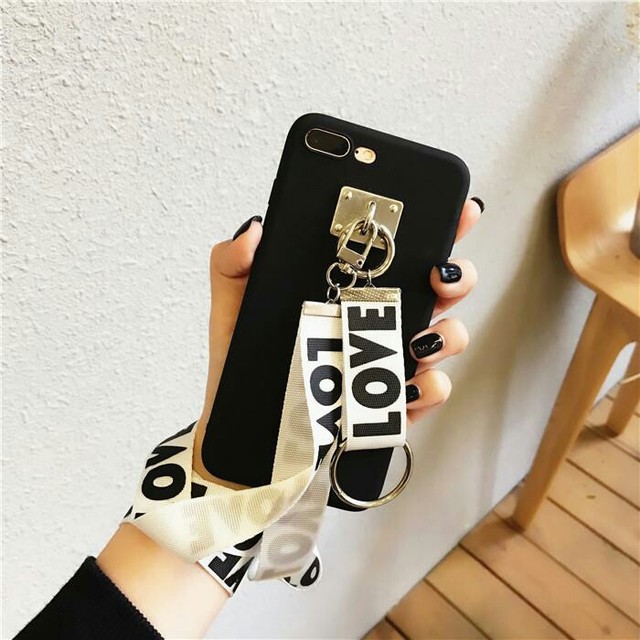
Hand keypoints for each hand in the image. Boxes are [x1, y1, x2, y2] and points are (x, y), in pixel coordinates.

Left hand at [192, 199, 482, 480]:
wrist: (245, 432)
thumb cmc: (242, 365)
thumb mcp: (234, 306)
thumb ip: (234, 263)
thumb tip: (253, 231)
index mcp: (351, 288)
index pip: (402, 251)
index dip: (439, 228)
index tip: (458, 210)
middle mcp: (379, 320)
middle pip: (442, 289)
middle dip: (458, 276)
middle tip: (438, 274)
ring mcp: (391, 362)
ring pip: (448, 338)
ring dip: (447, 334)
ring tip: (417, 340)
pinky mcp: (393, 404)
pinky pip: (431, 393)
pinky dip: (430, 388)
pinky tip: (407, 386)